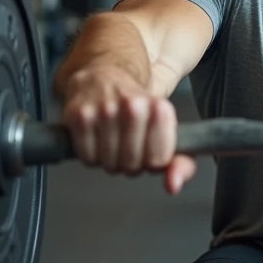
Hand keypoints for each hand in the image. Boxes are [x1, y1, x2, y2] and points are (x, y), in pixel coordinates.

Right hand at [60, 64, 197, 193]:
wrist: (105, 77)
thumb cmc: (139, 110)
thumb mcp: (168, 133)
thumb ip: (182, 164)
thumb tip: (173, 185)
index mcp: (160, 110)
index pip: (158, 162)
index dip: (151, 162)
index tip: (148, 149)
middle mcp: (133, 107)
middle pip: (132, 165)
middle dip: (130, 163)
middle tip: (127, 145)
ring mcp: (104, 110)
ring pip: (108, 163)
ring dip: (109, 160)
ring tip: (112, 140)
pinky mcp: (79, 115)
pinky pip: (87, 157)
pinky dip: (91, 155)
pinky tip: (96, 138)